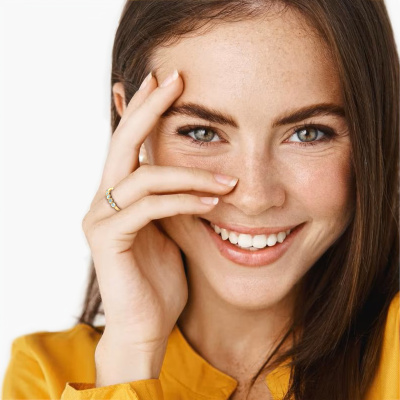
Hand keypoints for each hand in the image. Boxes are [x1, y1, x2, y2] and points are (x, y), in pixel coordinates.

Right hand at [82, 70, 237, 357]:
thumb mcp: (170, 228)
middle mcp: (103, 199)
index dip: (146, 109)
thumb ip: (172, 198)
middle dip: (150, 108)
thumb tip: (193, 171)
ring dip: (190, 175)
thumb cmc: (161, 277)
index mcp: (120, 194)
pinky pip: (149, 208)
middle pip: (124, 142)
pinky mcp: (107, 240)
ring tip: (228, 184)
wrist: (145, 324)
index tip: (169, 81)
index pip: (131, 142)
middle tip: (175, 78)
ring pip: (143, 176)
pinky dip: (182, 202)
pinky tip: (212, 204)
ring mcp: (101, 218)